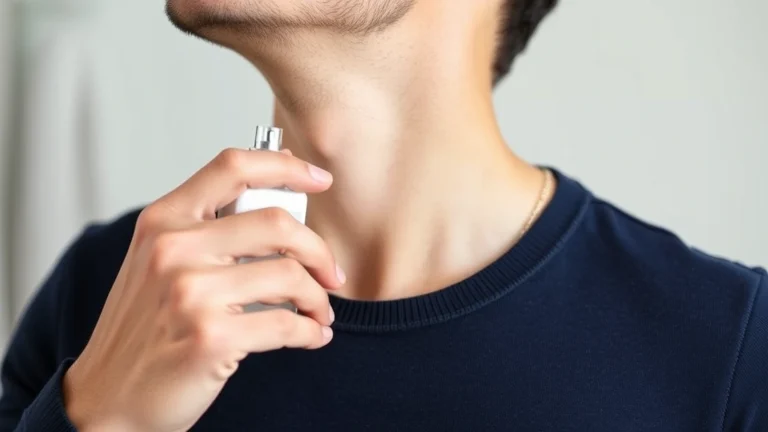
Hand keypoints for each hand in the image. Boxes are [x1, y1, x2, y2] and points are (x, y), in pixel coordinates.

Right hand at [62, 148, 344, 431]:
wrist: (109, 400)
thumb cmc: (144, 331)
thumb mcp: (159, 264)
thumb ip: (208, 229)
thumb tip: (281, 198)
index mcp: (163, 220)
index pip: (233, 166)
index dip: (286, 166)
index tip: (319, 178)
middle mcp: (173, 248)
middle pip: (278, 222)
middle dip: (320, 250)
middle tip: (331, 273)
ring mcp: (190, 292)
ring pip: (290, 275)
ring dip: (318, 299)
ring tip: (319, 313)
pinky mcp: (211, 336)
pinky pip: (288, 324)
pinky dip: (311, 332)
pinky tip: (311, 336)